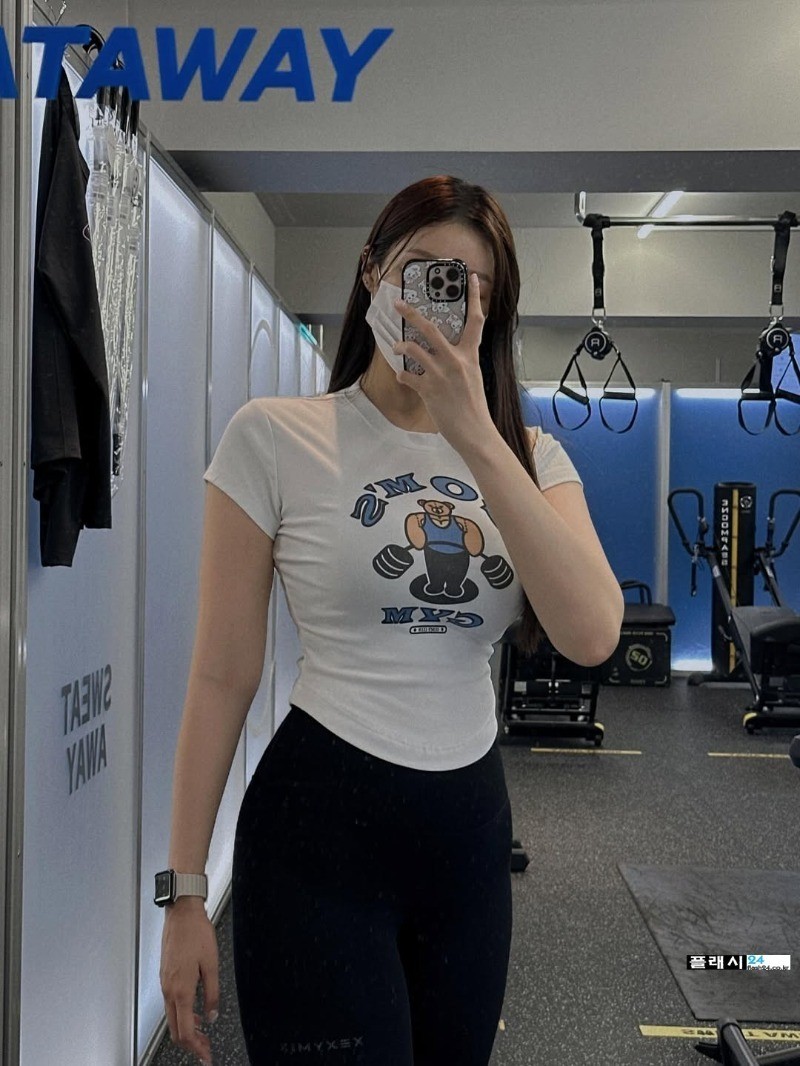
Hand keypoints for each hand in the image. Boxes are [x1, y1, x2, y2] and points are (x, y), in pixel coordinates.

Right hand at [160, 900, 219, 1065]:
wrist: (182, 913)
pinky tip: (194, 1013)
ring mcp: (165, 983)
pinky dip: (182, 1015)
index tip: (206, 1056)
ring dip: (186, 1030)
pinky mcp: (165, 976)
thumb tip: (212, 1015)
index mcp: (181, 990)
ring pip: (172, 1017)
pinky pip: (172, 1004)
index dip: (196, 1048)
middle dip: (191, 1044)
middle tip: (206, 1050)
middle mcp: (169, 990)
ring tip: (203, 1035)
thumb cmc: (196, 933)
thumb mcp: (211, 964)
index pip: (185, 1031)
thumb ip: (212, 994)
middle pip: (175, 1029)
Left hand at [392, 272, 494, 453]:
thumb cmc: (474, 408)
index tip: (471, 279)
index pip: (475, 321)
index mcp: (470, 356)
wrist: (475, 432)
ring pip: (414, 349)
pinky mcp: (429, 390)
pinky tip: (404, 378)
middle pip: (431, 329)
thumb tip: (448, 355)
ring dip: (401, 346)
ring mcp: (441, 375)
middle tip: (399, 304)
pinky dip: (403, 376)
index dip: (474, 298)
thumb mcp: (473, 378)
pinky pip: (408, 376)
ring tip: (396, 347)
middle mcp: (456, 361)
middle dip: (412, 314)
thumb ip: (461, 363)